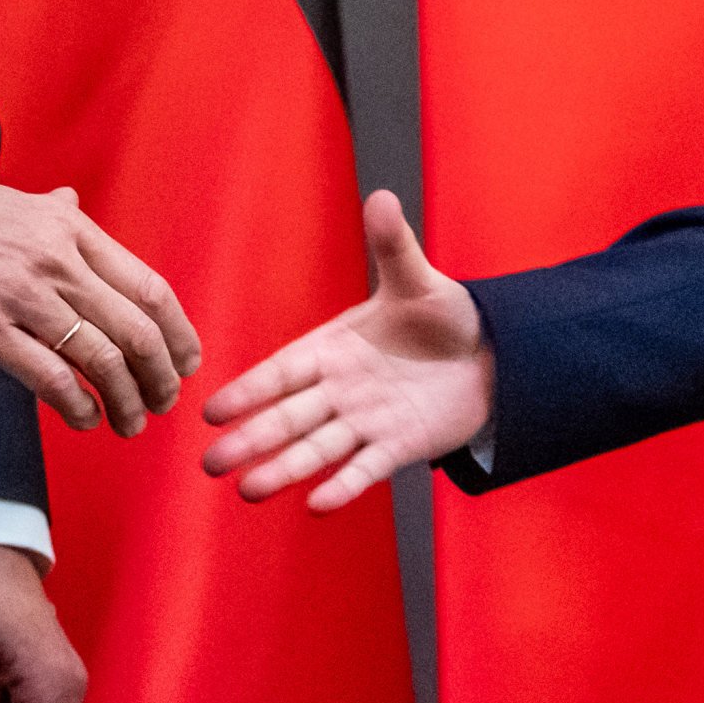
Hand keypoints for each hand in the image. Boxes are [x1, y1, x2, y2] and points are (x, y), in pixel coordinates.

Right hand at [0, 159, 198, 433]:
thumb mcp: (13, 201)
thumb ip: (53, 213)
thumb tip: (75, 203)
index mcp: (70, 228)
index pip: (148, 286)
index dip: (177, 332)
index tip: (186, 361)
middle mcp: (56, 260)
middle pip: (134, 329)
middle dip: (159, 376)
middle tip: (163, 402)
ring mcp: (20, 296)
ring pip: (99, 359)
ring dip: (124, 400)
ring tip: (129, 423)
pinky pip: (49, 378)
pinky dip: (76, 406)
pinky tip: (84, 419)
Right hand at [199, 190, 494, 508]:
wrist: (494, 358)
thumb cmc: (447, 316)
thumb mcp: (418, 280)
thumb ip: (393, 246)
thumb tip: (380, 196)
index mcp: (334, 348)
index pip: (282, 371)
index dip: (249, 391)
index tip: (212, 412)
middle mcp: (340, 390)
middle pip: (288, 418)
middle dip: (250, 439)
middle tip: (210, 464)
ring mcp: (366, 421)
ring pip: (316, 450)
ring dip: (283, 469)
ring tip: (247, 491)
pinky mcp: (397, 447)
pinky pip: (365, 470)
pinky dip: (343, 487)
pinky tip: (316, 505)